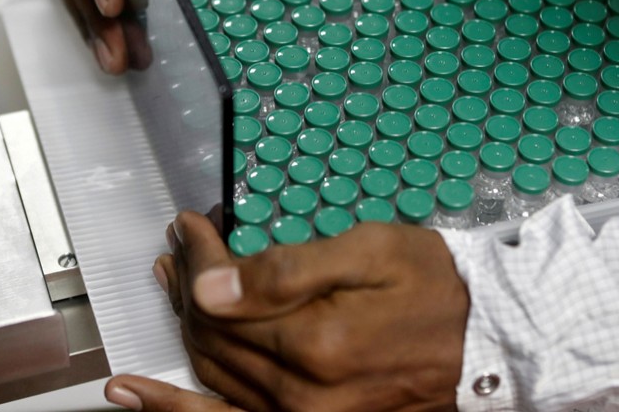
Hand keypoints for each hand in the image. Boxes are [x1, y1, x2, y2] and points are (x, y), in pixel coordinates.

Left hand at [108, 211, 469, 410]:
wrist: (483, 342)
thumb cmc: (433, 287)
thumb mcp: (372, 253)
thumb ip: (289, 270)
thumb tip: (210, 285)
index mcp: (315, 341)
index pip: (223, 295)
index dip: (198, 254)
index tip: (190, 225)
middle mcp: (299, 394)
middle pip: (212, 334)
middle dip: (187, 282)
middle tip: (179, 247)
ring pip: (213, 370)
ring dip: (182, 326)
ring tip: (167, 284)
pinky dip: (178, 409)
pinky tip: (136, 394)